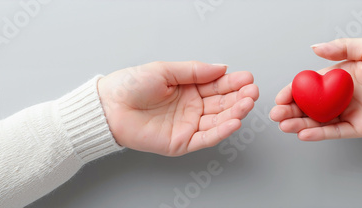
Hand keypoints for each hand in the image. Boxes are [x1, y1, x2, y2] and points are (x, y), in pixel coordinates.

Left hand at [98, 61, 258, 155]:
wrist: (109, 107)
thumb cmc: (131, 86)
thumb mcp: (165, 70)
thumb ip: (194, 71)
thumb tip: (221, 68)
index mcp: (189, 89)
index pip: (217, 86)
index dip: (234, 82)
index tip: (247, 78)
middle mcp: (192, 107)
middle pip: (222, 103)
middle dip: (239, 97)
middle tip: (252, 92)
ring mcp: (188, 125)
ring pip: (218, 121)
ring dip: (235, 113)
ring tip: (247, 104)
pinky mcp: (182, 142)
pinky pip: (206, 138)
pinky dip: (221, 131)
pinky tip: (234, 122)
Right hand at [270, 36, 361, 140]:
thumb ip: (341, 47)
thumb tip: (314, 48)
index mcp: (339, 78)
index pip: (309, 86)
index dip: (293, 91)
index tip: (280, 96)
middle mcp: (340, 97)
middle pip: (308, 106)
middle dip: (290, 111)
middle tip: (276, 114)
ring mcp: (348, 113)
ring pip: (317, 121)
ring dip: (299, 124)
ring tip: (284, 125)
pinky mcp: (358, 128)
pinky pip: (335, 132)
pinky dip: (319, 134)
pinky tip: (304, 134)